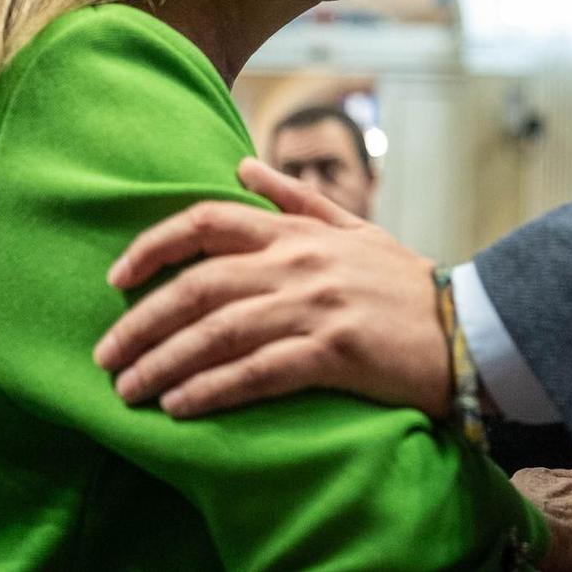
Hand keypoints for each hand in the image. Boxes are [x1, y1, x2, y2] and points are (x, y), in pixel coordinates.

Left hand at [94, 158, 451, 418]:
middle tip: (105, 355)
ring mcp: (316, 307)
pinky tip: (181, 406)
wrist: (466, 329)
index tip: (115, 277)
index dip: (153, 246)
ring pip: (220, 331)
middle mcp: (299, 264)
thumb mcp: (353, 228)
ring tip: (129, 390)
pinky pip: (258, 372)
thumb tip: (241, 165)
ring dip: (166, 362)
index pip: (207, 221)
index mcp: (297, 232)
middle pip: (200, 285)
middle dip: (143, 321)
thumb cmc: (403, 284)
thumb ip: (294, 199)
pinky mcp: (334, 351)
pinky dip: (214, 389)